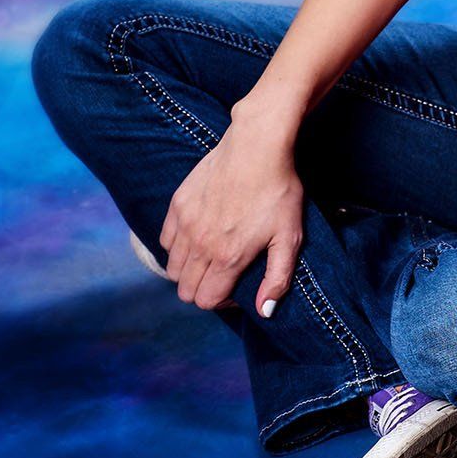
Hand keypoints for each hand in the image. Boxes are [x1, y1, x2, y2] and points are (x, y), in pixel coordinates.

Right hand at [158, 121, 305, 317]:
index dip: (223, 300)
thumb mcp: (290, 236)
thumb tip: (264, 311)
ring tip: (211, 255)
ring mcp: (185, 224)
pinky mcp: (177, 205)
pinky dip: (178, 246)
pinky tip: (198, 236)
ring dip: (189, 270)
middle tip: (223, 273)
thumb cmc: (279, 190)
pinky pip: (166, 240)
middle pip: (185, 290)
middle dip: (204, 289)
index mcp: (228, 257)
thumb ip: (277, 278)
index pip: (206, 301)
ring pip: (172, 268)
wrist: (257, 146)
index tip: (236, 285)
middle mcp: (200, 244)